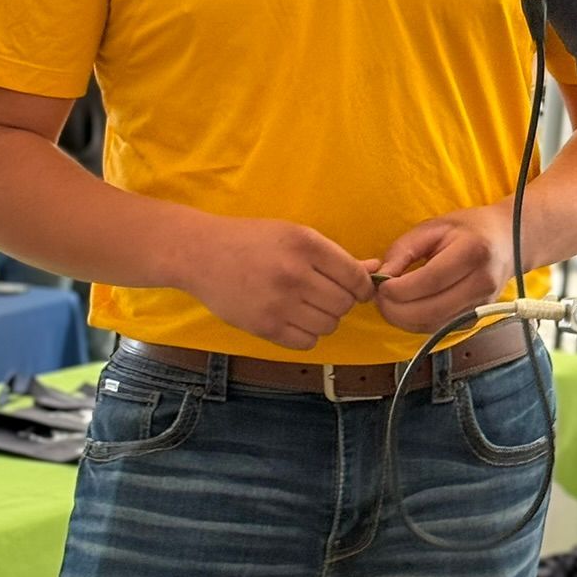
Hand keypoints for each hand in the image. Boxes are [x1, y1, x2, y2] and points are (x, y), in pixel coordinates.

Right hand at [180, 217, 376, 349]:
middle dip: (341, 302)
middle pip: (344, 304)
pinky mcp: (264, 327)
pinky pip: (307, 342)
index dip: (362, 287)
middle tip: (325, 295)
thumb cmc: (252, 240)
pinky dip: (306, 334)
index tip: (355, 289)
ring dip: (324, 318)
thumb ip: (336, 256)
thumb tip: (375, 270)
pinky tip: (293, 319)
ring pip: (329, 325)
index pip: (355, 277)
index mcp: (306, 244)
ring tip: (306, 305)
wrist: (201, 254)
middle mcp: (295, 274)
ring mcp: (279, 303)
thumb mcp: (295, 234)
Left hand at [375, 203, 517, 333]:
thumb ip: (403, 250)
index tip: (380, 285)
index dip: (399, 288)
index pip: (430, 280)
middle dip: (396, 310)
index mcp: (473, 252)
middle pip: (431, 310)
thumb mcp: (433, 227)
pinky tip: (407, 309)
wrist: (509, 241)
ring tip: (389, 304)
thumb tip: (380, 277)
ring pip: (433, 325)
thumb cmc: (468, 229)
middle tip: (379, 298)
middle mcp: (482, 282)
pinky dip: (417, 323)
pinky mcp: (477, 319)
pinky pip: (440, 329)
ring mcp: (482, 305)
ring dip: (403, 320)